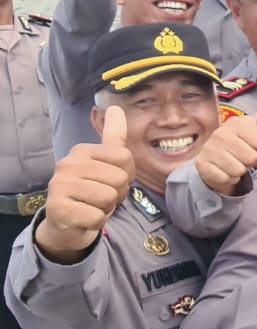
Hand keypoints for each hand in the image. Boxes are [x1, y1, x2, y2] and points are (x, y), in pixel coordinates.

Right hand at [36, 105, 133, 260]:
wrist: (66, 221)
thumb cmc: (91, 190)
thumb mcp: (104, 162)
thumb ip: (112, 136)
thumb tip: (116, 106)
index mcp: (82, 150)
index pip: (125, 157)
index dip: (127, 174)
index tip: (112, 180)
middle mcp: (68, 164)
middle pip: (120, 178)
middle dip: (118, 193)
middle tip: (101, 196)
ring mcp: (60, 185)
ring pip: (109, 198)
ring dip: (106, 207)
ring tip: (92, 205)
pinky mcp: (58, 208)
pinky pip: (97, 217)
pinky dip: (96, 221)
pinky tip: (83, 217)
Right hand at [194, 77, 256, 195]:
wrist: (217, 161)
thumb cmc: (244, 143)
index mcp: (236, 123)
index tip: (252, 144)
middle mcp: (221, 134)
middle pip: (251, 158)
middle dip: (251, 161)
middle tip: (242, 155)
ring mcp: (210, 149)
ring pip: (239, 170)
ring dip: (240, 171)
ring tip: (234, 162)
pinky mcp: (203, 165)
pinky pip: (227, 178)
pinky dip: (228, 179)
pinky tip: (224, 170)